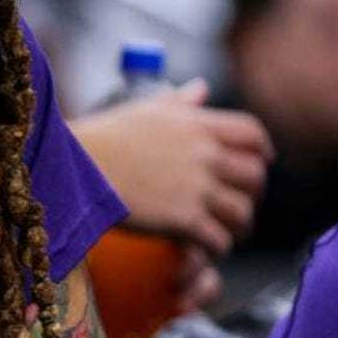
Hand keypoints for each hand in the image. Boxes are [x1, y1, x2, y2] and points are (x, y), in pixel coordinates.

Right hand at [71, 79, 274, 257]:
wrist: (76, 168)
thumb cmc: (104, 137)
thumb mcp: (145, 110)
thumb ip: (180, 102)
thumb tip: (200, 88)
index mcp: (197, 124)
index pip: (252, 134)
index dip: (262, 150)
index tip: (261, 161)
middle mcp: (204, 154)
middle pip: (255, 175)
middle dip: (252, 192)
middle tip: (239, 202)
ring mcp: (196, 188)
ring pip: (242, 212)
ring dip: (238, 225)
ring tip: (227, 232)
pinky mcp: (183, 220)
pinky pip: (219, 240)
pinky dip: (217, 248)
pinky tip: (204, 249)